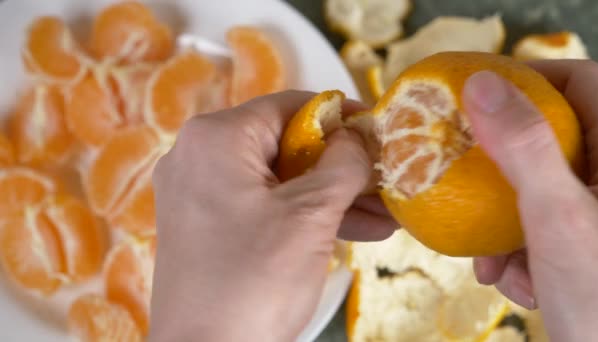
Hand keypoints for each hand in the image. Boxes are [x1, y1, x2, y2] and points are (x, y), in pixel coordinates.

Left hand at [149, 90, 396, 340]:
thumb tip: (358, 136)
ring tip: (385, 215)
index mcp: (216, 138)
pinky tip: (356, 231)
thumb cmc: (254, 281)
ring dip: (332, 197)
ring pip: (279, 181)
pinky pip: (264, 207)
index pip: (289, 107)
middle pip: (287, 146)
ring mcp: (200, 194)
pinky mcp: (207, 226)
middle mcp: (199, 157)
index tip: (376, 130)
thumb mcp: (311, 214)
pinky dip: (303, 216)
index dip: (339, 117)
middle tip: (387, 180)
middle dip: (343, 168)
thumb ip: (343, 163)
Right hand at [462, 60, 597, 340]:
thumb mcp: (557, 217)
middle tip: (465, 183)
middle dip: (499, 171)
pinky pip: (535, 226)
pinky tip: (516, 283)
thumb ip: (523, 147)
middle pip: (546, 138)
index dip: (527, 78)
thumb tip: (481, 82)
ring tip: (496, 263)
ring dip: (501, 223)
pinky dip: (515, 251)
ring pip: (532, 188)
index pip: (579, 81)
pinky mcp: (583, 243)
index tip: (476, 96)